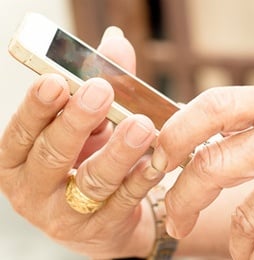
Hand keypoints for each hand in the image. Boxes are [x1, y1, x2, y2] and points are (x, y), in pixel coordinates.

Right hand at [0, 27, 162, 258]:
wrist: (98, 216)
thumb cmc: (85, 160)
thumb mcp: (87, 124)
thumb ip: (99, 83)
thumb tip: (115, 42)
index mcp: (20, 158)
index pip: (23, 130)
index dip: (37, 106)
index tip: (56, 80)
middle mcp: (34, 189)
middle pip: (52, 155)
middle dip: (77, 121)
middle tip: (101, 92)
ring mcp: (65, 215)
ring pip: (92, 180)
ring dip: (118, 151)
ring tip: (140, 126)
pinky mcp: (99, 229)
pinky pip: (123, 202)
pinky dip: (141, 178)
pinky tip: (157, 160)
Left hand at [152, 80, 253, 258]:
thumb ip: (236, 123)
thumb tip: (176, 141)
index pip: (212, 107)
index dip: (176, 134)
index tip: (158, 162)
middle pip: (212, 165)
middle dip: (183, 200)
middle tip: (176, 219)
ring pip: (242, 218)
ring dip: (234, 239)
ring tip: (241, 239)